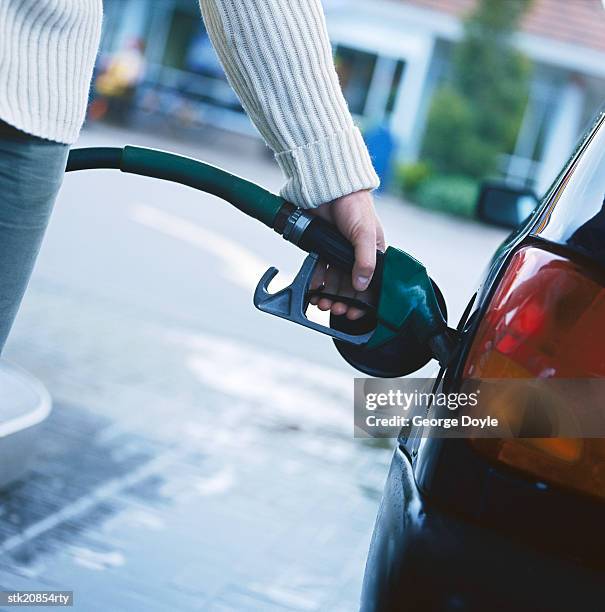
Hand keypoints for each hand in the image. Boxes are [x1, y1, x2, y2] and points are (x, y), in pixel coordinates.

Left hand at [308, 190, 385, 319]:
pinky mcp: (322, 248)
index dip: (363, 300)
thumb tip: (362, 285)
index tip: (353, 312)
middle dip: (343, 300)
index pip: (372, 283)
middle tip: (334, 308)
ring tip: (322, 302)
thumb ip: (365, 261)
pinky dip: (316, 281)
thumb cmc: (354, 206)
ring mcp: (338, 252)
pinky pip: (319, 270)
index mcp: (374, 253)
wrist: (329, 188)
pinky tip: (313, 289)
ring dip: (328, 294)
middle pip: (350, 285)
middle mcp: (356, 255)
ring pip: (334, 280)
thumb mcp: (365, 235)